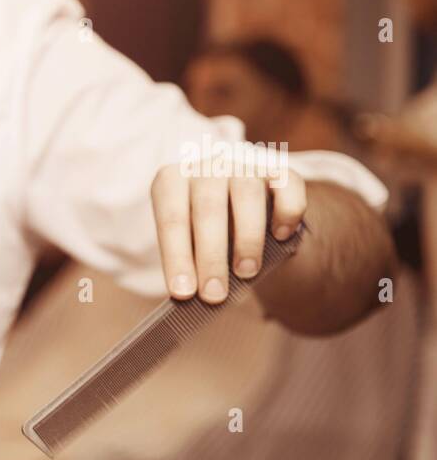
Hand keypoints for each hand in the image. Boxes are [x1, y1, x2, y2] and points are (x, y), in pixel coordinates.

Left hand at [150, 165, 306, 303]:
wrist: (238, 208)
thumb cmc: (205, 233)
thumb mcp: (188, 242)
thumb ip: (189, 261)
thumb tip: (191, 295)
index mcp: (172, 181)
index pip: (171, 219)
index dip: (177, 257)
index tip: (183, 292)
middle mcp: (206, 166)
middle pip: (208, 209)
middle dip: (211, 257)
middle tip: (214, 294)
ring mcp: (244, 164)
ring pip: (247, 195)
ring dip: (247, 239)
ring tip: (246, 273)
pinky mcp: (280, 169)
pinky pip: (288, 184)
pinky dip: (287, 212)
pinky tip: (282, 236)